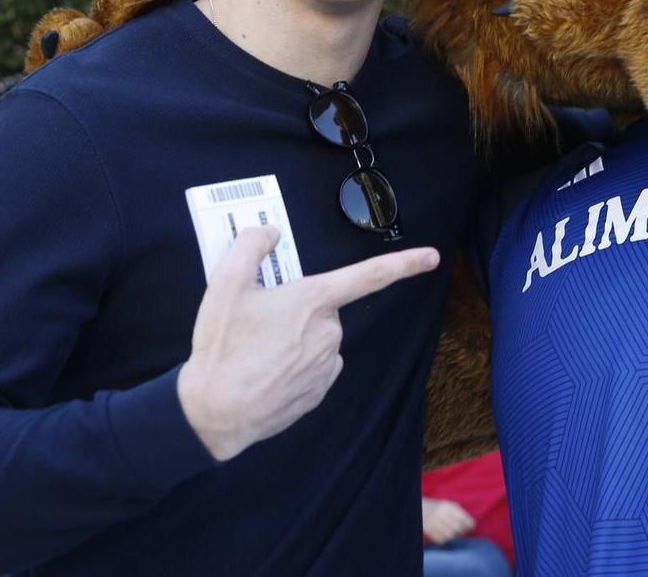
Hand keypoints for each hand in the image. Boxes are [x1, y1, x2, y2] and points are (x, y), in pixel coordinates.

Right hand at [177, 226, 439, 461]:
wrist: (215, 413)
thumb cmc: (222, 347)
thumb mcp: (225, 284)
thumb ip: (250, 245)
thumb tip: (270, 233)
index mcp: (314, 300)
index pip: (369, 276)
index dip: (403, 263)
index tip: (432, 257)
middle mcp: (329, 333)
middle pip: (322, 308)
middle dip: (296, 310)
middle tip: (257, 322)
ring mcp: (326, 366)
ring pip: (316, 338)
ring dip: (293, 339)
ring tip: (254, 352)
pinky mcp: (318, 393)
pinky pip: (313, 367)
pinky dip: (293, 366)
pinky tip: (265, 373)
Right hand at [422, 497, 476, 545]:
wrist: (420, 507)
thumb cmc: (438, 508)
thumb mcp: (449, 506)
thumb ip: (460, 514)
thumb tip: (472, 525)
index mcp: (449, 506)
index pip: (464, 519)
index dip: (470, 526)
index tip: (471, 528)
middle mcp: (441, 513)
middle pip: (458, 528)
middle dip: (462, 532)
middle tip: (461, 532)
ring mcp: (434, 521)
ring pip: (450, 536)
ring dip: (453, 537)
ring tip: (452, 534)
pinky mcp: (428, 529)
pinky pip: (441, 540)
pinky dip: (444, 540)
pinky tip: (443, 535)